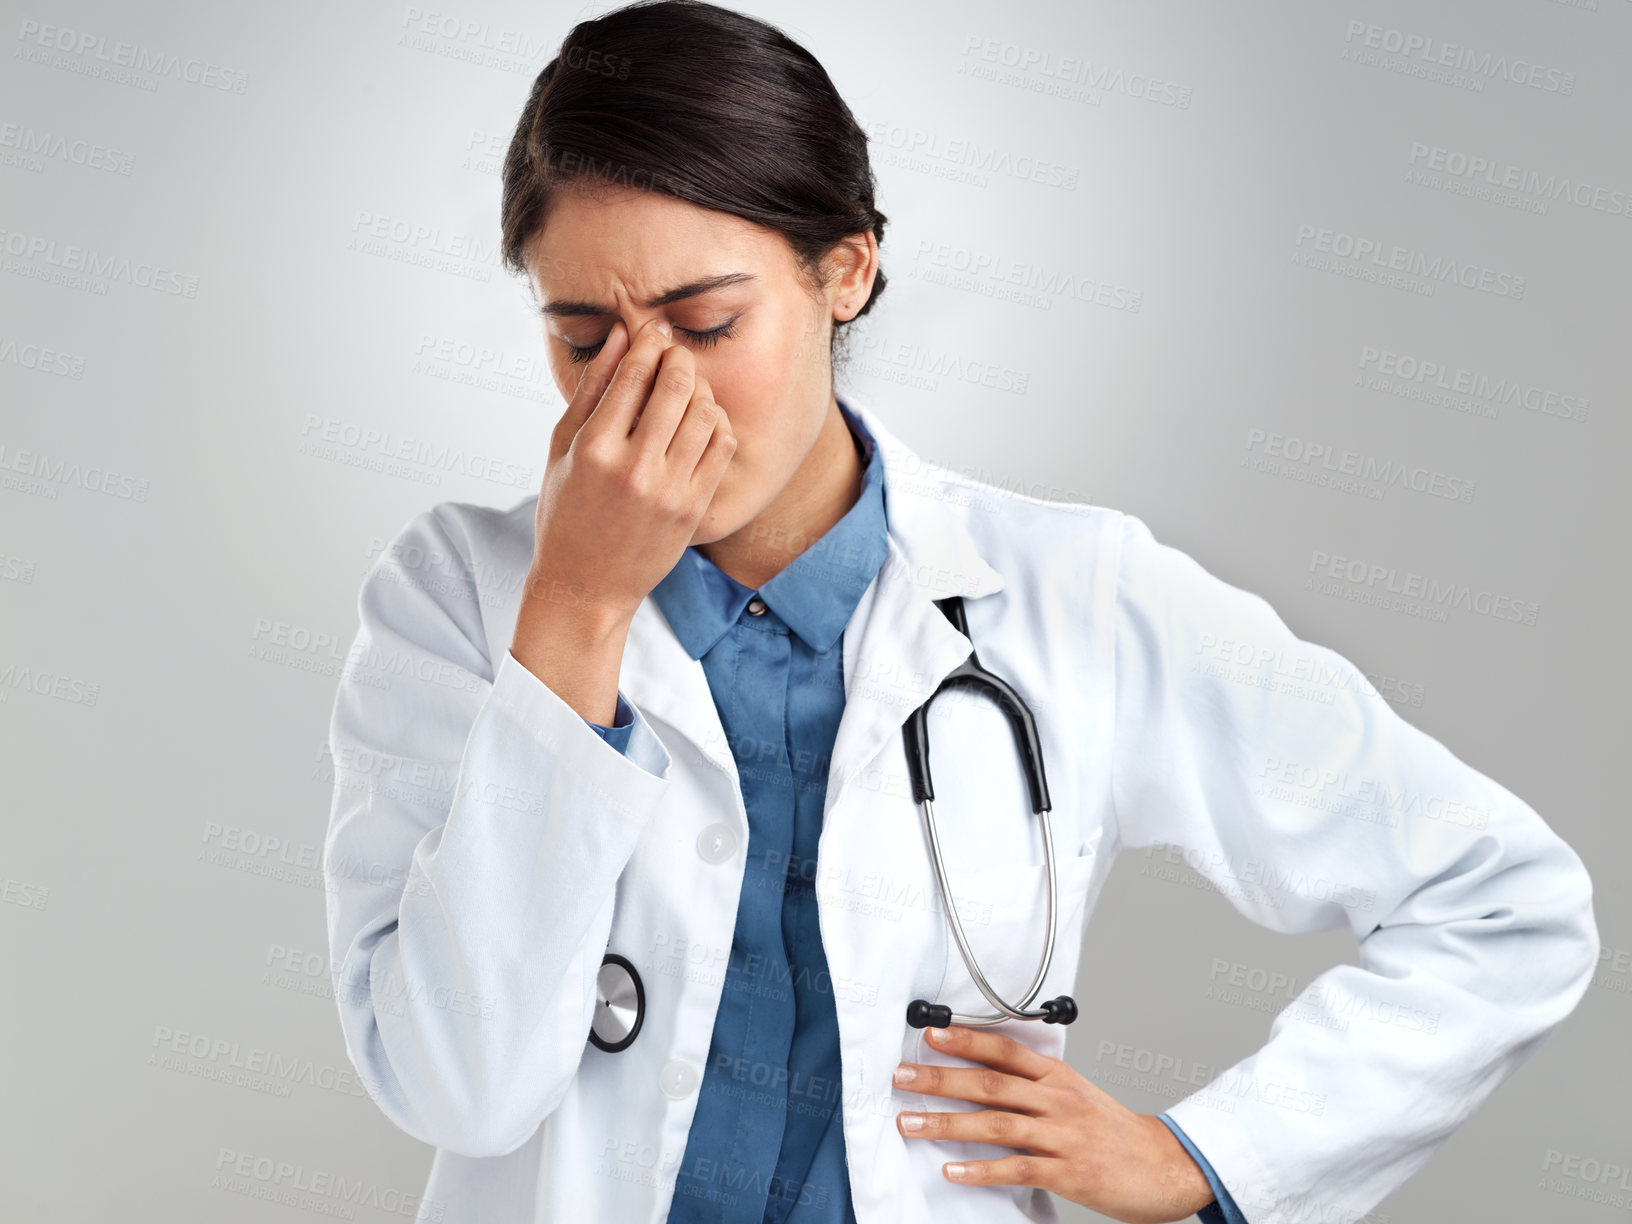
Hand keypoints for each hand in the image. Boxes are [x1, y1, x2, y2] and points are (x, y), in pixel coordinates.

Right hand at [525, 316, 736, 632]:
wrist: (586, 586)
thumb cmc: (565, 514)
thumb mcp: (561, 449)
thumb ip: (591, 389)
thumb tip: (619, 335)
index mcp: (594, 449)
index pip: (634, 373)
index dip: (649, 341)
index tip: (653, 330)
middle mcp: (635, 468)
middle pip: (677, 385)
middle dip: (679, 357)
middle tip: (674, 353)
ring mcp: (670, 490)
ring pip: (706, 412)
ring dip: (700, 389)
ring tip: (685, 389)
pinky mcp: (694, 508)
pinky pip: (722, 445)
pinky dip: (716, 422)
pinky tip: (700, 421)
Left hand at [894, 1025, 1215, 1223]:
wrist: (1164, 1166)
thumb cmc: (1115, 1132)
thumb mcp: (1077, 1094)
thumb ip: (1034, 1085)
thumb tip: (984, 1075)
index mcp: (1059, 1077)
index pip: (1005, 1050)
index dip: (966, 1040)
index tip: (930, 1034)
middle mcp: (1057, 1100)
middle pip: (990, 1084)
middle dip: (940, 1079)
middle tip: (902, 1077)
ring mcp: (1062, 1136)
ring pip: (995, 1124)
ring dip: (947, 1123)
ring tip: (911, 1123)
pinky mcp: (1068, 1172)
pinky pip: (1016, 1168)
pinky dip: (981, 1169)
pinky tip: (953, 1170)